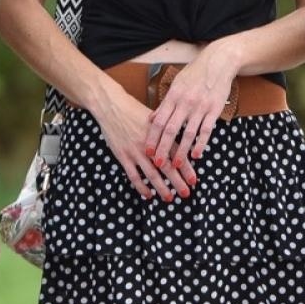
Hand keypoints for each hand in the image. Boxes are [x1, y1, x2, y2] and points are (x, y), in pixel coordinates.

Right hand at [92, 86, 194, 202]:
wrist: (111, 106)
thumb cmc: (133, 110)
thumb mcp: (153, 117)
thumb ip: (165, 131)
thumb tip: (179, 143)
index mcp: (159, 134)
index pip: (177, 154)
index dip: (186, 168)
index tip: (194, 180)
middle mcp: (149, 144)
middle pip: (166, 166)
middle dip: (177, 181)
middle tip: (186, 193)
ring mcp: (135, 151)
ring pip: (151, 174)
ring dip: (161, 188)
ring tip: (169, 198)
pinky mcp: (122, 156)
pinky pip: (133, 175)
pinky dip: (141, 187)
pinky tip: (148, 195)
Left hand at [144, 43, 237, 167]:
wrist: (218, 62)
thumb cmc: (195, 73)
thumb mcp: (176, 84)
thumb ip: (165, 103)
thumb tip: (151, 118)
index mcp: (173, 95)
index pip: (159, 120)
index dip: (152, 137)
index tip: (147, 151)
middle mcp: (185, 102)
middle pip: (171, 129)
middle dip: (163, 148)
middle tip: (158, 163)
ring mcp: (200, 107)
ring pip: (188, 133)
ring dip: (181, 151)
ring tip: (176, 164)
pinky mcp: (214, 110)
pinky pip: (206, 130)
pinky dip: (200, 144)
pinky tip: (196, 155)